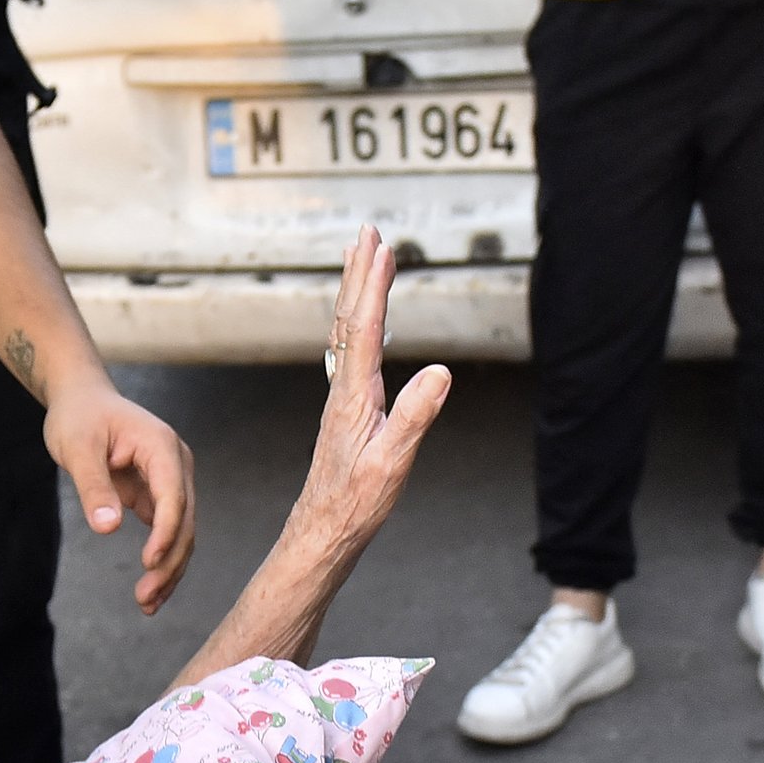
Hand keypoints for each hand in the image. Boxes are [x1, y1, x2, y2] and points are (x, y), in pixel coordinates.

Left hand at [40, 377, 197, 614]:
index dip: (166, 532)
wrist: (82, 400)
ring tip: (147, 604)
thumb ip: (93, 487)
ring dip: (169, 569)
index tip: (149, 563)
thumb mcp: (77, 448)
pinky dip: (160, 560)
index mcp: (161, 447)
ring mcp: (171, 481)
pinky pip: (167, 532)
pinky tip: (149, 591)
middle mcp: (176, 464)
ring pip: (182, 532)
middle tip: (145, 598)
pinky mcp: (159, 495)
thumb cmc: (79, 417)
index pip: (174, 496)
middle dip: (169, 561)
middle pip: (185, 521)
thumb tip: (108, 528)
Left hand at [292, 228, 451, 563]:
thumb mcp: (392, 463)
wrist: (323, 530)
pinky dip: (356, 320)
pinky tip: (362, 320)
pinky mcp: (345, 408)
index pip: (364, 328)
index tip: (383, 247)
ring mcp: (341, 396)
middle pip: (349, 318)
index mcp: (355, 395)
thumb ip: (415, 417)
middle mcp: (343, 388)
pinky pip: (349, 350)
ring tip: (360, 258)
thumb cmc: (356, 503)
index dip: (374, 286)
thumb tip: (441, 372)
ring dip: (354, 291)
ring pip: (345, 331)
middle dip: (360, 272)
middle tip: (368, 232)